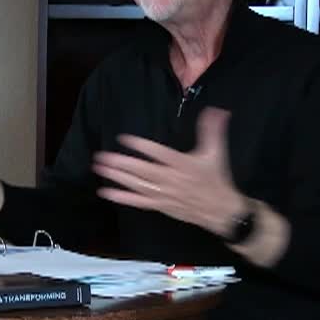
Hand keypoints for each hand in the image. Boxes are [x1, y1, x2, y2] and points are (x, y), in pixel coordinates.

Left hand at [92, 107, 245, 236]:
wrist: (219, 209)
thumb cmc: (215, 178)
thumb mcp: (215, 152)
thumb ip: (212, 130)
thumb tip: (216, 110)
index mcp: (182, 164)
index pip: (158, 153)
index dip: (141, 146)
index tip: (123, 138)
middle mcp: (170, 179)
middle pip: (142, 170)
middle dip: (121, 163)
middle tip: (102, 156)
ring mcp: (163, 193)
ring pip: (137, 185)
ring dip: (117, 177)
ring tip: (99, 168)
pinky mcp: (159, 205)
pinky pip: (138, 201)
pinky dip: (122, 197)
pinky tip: (106, 192)